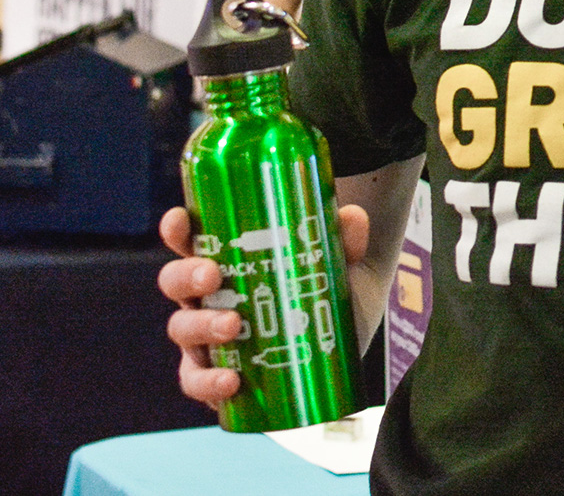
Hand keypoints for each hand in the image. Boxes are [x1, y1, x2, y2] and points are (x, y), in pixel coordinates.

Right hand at [158, 203, 369, 407]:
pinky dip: (207, 382)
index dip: (177, 229)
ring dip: (200, 326)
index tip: (180, 221)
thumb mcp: (340, 262)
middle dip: (186, 277)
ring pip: (183, 330)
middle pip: (176, 282)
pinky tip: (230, 380)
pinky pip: (197, 382)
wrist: (341, 340)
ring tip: (231, 325)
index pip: (190, 240)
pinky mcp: (217, 374)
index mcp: (225, 260)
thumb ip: (346, 239)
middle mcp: (207, 297)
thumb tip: (352, 216)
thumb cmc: (323, 289)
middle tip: (212, 276)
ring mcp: (207, 337)